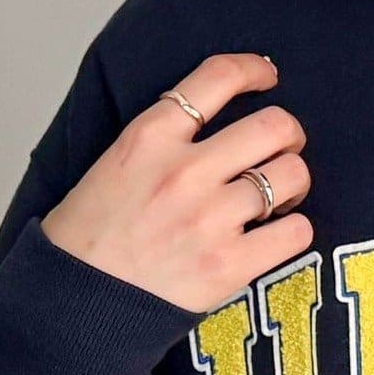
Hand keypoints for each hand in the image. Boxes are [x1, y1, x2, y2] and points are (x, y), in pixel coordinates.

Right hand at [41, 51, 313, 314]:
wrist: (76, 303)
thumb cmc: (90, 236)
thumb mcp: (113, 162)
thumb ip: (163, 137)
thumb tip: (216, 124)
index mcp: (149, 136)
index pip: (218, 77)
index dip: (254, 70)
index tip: (268, 76)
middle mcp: (184, 171)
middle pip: (274, 126)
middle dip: (290, 135)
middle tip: (283, 151)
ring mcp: (210, 218)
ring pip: (291, 176)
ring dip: (292, 185)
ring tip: (276, 200)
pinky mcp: (230, 264)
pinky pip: (297, 231)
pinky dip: (294, 230)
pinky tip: (275, 235)